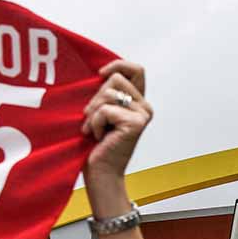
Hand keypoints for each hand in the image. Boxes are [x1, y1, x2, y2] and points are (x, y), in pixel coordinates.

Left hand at [79, 60, 152, 180]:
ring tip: (95, 130)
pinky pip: (105, 110)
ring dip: (93, 113)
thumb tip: (99, 73)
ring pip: (108, 93)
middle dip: (96, 97)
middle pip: (115, 78)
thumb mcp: (100, 112)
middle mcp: (144, 107)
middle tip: (93, 119)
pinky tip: (99, 137)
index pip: (136, 69)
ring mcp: (142, 114)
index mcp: (138, 102)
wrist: (101, 173)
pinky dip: (95, 123)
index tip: (99, 74)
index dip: (117, 64)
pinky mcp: (135, 123)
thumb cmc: (97, 146)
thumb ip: (106, 93)